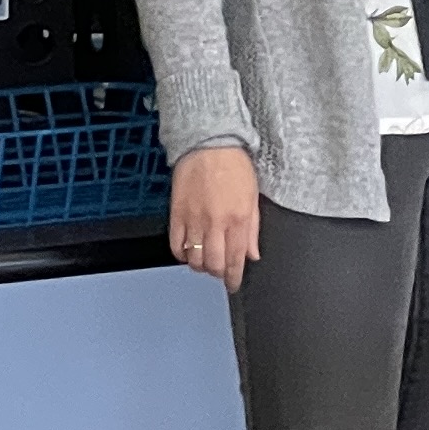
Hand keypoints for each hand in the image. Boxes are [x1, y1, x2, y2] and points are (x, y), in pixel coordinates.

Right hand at [169, 144, 261, 290]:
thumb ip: (252, 229)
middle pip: (214, 264)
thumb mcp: (253, 197)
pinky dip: (181, 254)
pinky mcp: (176, 214)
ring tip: (205, 262)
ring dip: (200, 266)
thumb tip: (252, 254)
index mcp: (238, 219)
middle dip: (219, 273)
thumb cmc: (234, 166)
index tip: (233, 284)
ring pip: (194, 258)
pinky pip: (175, 244)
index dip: (234, 277)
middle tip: (221, 272)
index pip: (236, 259)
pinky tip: (187, 252)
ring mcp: (193, 220)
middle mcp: (215, 223)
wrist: (208, 145)